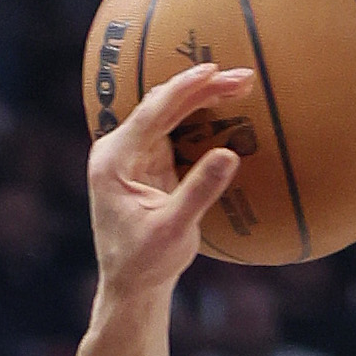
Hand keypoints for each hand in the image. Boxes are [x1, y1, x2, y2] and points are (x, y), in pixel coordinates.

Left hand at [87, 62, 254, 299]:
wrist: (131, 285)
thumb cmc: (146, 263)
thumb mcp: (174, 231)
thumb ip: (198, 192)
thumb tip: (228, 155)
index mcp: (113, 162)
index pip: (151, 113)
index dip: (183, 88)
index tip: (212, 70)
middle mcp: (117, 152)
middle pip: (161, 106)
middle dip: (201, 88)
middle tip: (242, 78)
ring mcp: (132, 155)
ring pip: (168, 113)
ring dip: (202, 97)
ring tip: (240, 84)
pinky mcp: (147, 162)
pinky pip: (174, 128)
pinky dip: (199, 116)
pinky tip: (225, 104)